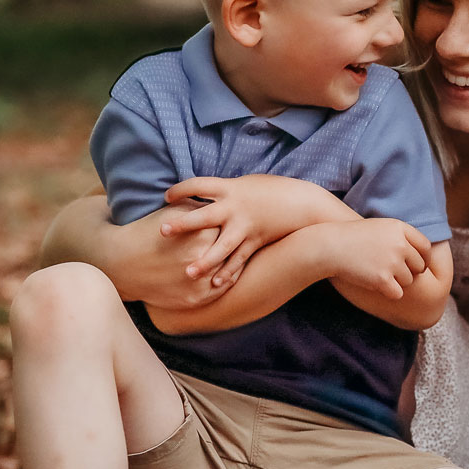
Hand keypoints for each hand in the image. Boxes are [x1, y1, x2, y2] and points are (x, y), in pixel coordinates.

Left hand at [160, 175, 340, 288]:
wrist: (305, 205)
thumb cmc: (275, 190)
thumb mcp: (248, 184)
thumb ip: (225, 192)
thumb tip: (204, 194)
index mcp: (232, 188)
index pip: (199, 184)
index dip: (181, 189)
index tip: (166, 196)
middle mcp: (236, 208)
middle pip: (204, 216)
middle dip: (183, 224)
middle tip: (163, 230)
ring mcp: (246, 227)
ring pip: (222, 246)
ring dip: (204, 261)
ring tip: (188, 272)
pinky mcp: (257, 242)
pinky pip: (240, 260)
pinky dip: (228, 273)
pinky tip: (214, 284)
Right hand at [322, 218, 433, 299]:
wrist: (331, 246)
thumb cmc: (353, 236)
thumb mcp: (380, 226)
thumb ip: (401, 236)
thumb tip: (422, 251)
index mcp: (400, 229)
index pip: (425, 247)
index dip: (423, 258)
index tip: (418, 265)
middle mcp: (400, 245)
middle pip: (419, 266)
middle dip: (410, 272)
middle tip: (396, 273)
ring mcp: (392, 262)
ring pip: (409, 281)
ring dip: (397, 282)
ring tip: (379, 275)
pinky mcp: (382, 279)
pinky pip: (397, 293)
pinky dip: (389, 292)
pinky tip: (378, 286)